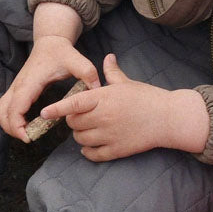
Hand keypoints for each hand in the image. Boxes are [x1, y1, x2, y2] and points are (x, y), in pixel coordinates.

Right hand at [0, 4, 97, 139]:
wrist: (50, 41)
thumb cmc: (61, 52)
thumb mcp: (77, 60)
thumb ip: (88, 73)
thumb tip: (97, 89)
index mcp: (30, 82)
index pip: (14, 108)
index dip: (17, 126)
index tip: (28, 137)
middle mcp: (18, 86)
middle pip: (1, 113)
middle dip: (11, 129)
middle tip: (29, 137)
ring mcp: (15, 87)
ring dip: (8, 125)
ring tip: (26, 133)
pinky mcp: (16, 90)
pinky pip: (5, 108)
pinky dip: (10, 119)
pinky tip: (26, 125)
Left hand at [35, 53, 209, 160]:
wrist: (168, 118)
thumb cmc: (148, 98)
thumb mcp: (127, 83)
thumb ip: (112, 72)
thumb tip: (108, 57)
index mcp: (104, 98)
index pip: (73, 103)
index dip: (57, 109)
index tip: (44, 112)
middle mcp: (103, 117)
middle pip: (73, 123)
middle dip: (73, 120)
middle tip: (82, 117)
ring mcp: (109, 135)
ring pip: (80, 139)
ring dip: (80, 135)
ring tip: (89, 130)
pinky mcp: (116, 150)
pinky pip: (92, 154)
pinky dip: (88, 151)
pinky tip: (91, 146)